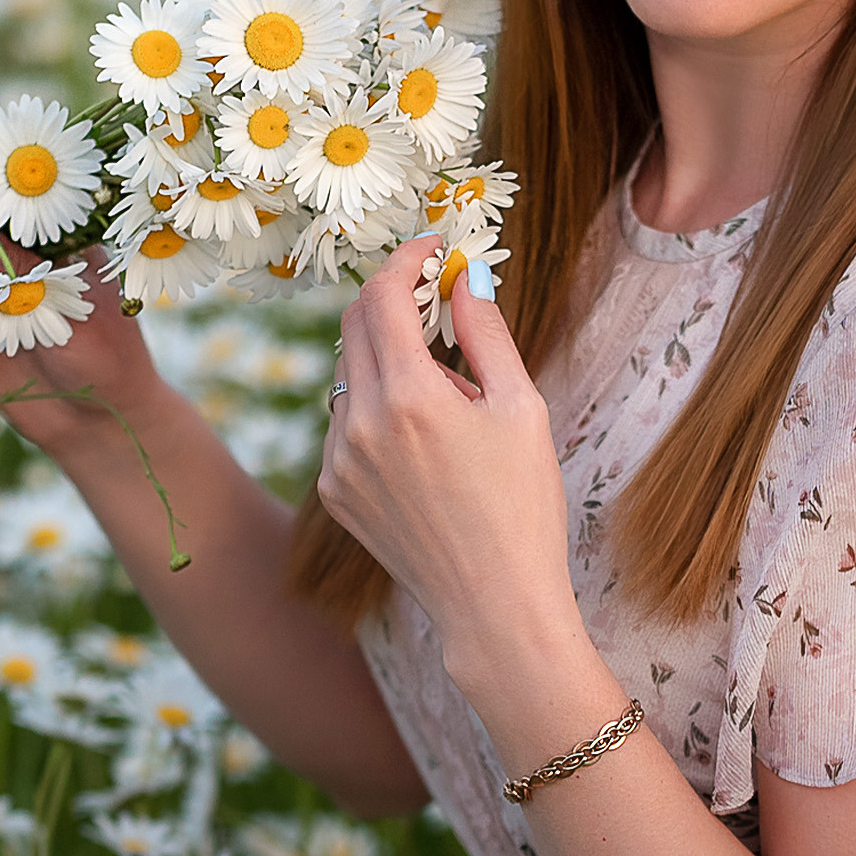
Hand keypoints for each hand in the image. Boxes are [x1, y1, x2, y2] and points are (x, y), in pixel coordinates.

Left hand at [315, 238, 596, 740]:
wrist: (493, 603)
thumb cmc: (523, 507)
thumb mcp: (521, 409)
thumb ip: (486, 333)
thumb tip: (465, 275)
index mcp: (409, 397)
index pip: (382, 294)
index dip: (406, 260)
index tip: (433, 252)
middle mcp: (359, 423)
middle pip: (353, 324)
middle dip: (392, 299)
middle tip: (437, 302)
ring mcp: (338, 460)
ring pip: (347, 373)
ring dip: (387, 359)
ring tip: (446, 399)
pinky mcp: (333, 490)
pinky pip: (344, 422)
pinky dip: (376, 408)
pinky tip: (424, 444)